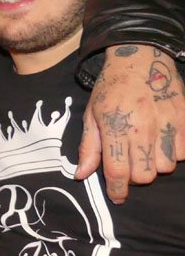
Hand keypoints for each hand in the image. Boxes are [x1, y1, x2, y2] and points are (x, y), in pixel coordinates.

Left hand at [77, 45, 184, 202]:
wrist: (139, 59)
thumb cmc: (110, 89)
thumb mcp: (91, 116)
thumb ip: (88, 148)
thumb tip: (80, 175)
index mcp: (114, 128)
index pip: (118, 173)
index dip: (117, 191)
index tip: (117, 196)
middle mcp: (142, 129)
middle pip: (144, 176)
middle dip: (134, 177)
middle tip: (129, 164)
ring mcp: (166, 124)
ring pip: (165, 167)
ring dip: (155, 164)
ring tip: (145, 149)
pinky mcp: (184, 119)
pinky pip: (183, 152)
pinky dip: (172, 152)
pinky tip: (161, 139)